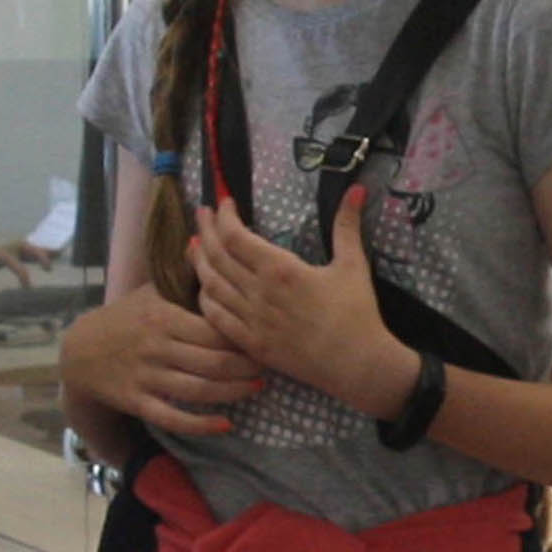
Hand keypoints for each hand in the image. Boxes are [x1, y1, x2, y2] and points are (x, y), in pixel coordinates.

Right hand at [61, 275, 264, 441]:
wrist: (80, 353)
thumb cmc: (125, 319)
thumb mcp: (150, 292)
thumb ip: (181, 274)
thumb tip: (205, 243)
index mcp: (164, 316)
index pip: (213, 328)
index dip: (242, 336)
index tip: (263, 337)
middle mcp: (157, 347)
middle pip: (213, 361)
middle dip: (246, 367)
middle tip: (268, 366)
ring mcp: (146, 377)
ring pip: (200, 390)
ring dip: (234, 392)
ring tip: (256, 388)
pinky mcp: (138, 402)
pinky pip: (173, 418)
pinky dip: (201, 425)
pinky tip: (226, 425)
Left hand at [193, 195, 413, 418]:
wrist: (356, 364)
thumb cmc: (357, 313)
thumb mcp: (353, 264)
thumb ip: (347, 224)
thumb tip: (357, 188)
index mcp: (280, 269)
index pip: (235, 235)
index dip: (223, 216)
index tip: (223, 203)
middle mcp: (258, 292)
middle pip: (217, 256)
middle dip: (205, 231)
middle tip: (201, 214)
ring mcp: (251, 320)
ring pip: (211, 285)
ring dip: (199, 262)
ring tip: (194, 245)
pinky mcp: (251, 343)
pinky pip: (216, 318)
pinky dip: (205, 299)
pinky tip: (204, 288)